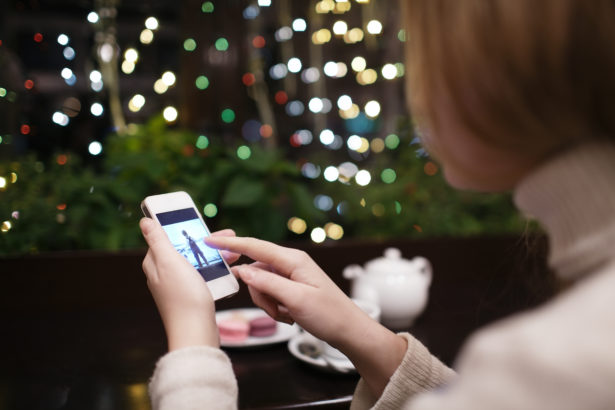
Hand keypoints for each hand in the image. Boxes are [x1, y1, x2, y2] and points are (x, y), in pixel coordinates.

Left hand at [140, 217, 218, 350]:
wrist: (196, 332)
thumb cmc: (183, 297)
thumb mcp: (170, 261)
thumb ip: (158, 240)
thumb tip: (145, 221)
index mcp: (156, 264)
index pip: (167, 237)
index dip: (183, 227)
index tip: (198, 219)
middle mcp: (165, 274)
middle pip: (186, 249)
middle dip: (206, 241)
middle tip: (227, 234)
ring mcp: (179, 286)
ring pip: (198, 262)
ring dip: (216, 255)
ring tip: (234, 252)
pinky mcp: (192, 296)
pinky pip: (205, 277)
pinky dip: (217, 270)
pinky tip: (229, 270)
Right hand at [204, 236, 371, 346]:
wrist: (348, 330)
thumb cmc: (329, 314)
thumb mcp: (296, 299)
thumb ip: (268, 283)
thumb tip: (243, 270)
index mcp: (293, 260)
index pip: (255, 247)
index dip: (231, 244)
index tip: (209, 240)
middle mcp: (290, 263)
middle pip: (255, 271)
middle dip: (260, 294)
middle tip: (278, 310)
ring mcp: (290, 275)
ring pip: (261, 285)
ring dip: (268, 304)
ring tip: (287, 314)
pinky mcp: (291, 287)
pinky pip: (270, 294)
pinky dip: (275, 307)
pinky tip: (290, 316)